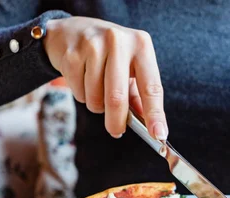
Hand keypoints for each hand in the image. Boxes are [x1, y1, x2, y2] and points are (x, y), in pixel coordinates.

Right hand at [43, 17, 166, 138]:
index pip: (151, 87)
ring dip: (97, 105)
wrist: (70, 31)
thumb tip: (147, 125)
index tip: (159, 135)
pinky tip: (82, 79)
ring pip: (96, 99)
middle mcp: (118, 41)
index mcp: (141, 45)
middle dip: (117, 122)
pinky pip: (79, 92)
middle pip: (118, 97)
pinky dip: (82, 95)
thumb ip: (139, 95)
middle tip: (116, 131)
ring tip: (97, 89)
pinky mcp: (72, 54)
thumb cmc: (107, 53)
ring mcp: (93, 45)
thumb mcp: (129, 66)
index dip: (155, 114)